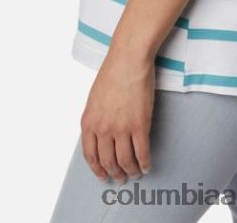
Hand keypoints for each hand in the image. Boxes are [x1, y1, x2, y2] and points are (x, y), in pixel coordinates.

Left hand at [80, 47, 155, 182]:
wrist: (128, 59)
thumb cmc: (113, 73)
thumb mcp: (94, 99)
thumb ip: (96, 119)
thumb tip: (100, 135)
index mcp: (89, 122)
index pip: (90, 155)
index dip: (97, 169)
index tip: (103, 175)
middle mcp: (103, 129)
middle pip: (108, 161)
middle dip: (115, 173)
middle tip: (121, 178)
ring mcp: (121, 128)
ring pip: (125, 161)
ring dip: (131, 171)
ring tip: (135, 173)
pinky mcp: (140, 125)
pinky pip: (142, 152)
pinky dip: (145, 162)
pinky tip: (147, 165)